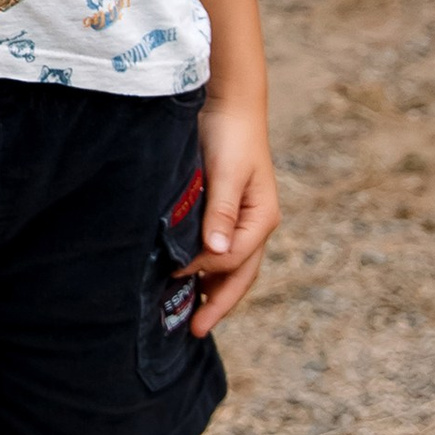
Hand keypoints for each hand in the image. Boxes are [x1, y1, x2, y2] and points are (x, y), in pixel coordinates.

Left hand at [190, 94, 278, 330]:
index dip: (204, 270)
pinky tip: (187, 280)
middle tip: (195, 331)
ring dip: (211, 291)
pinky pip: (217, 251)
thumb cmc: (230, 134)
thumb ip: (221, 212)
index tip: (173, 273)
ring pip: (229, 268)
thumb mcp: (227, 172)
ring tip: (188, 317)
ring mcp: (240, 221)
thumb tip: (217, 253)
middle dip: (218, 304)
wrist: (228, 103)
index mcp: (261, 218)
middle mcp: (254, 225)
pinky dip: (204, 270)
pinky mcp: (223, 213)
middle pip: (239, 275)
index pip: (233, 258)